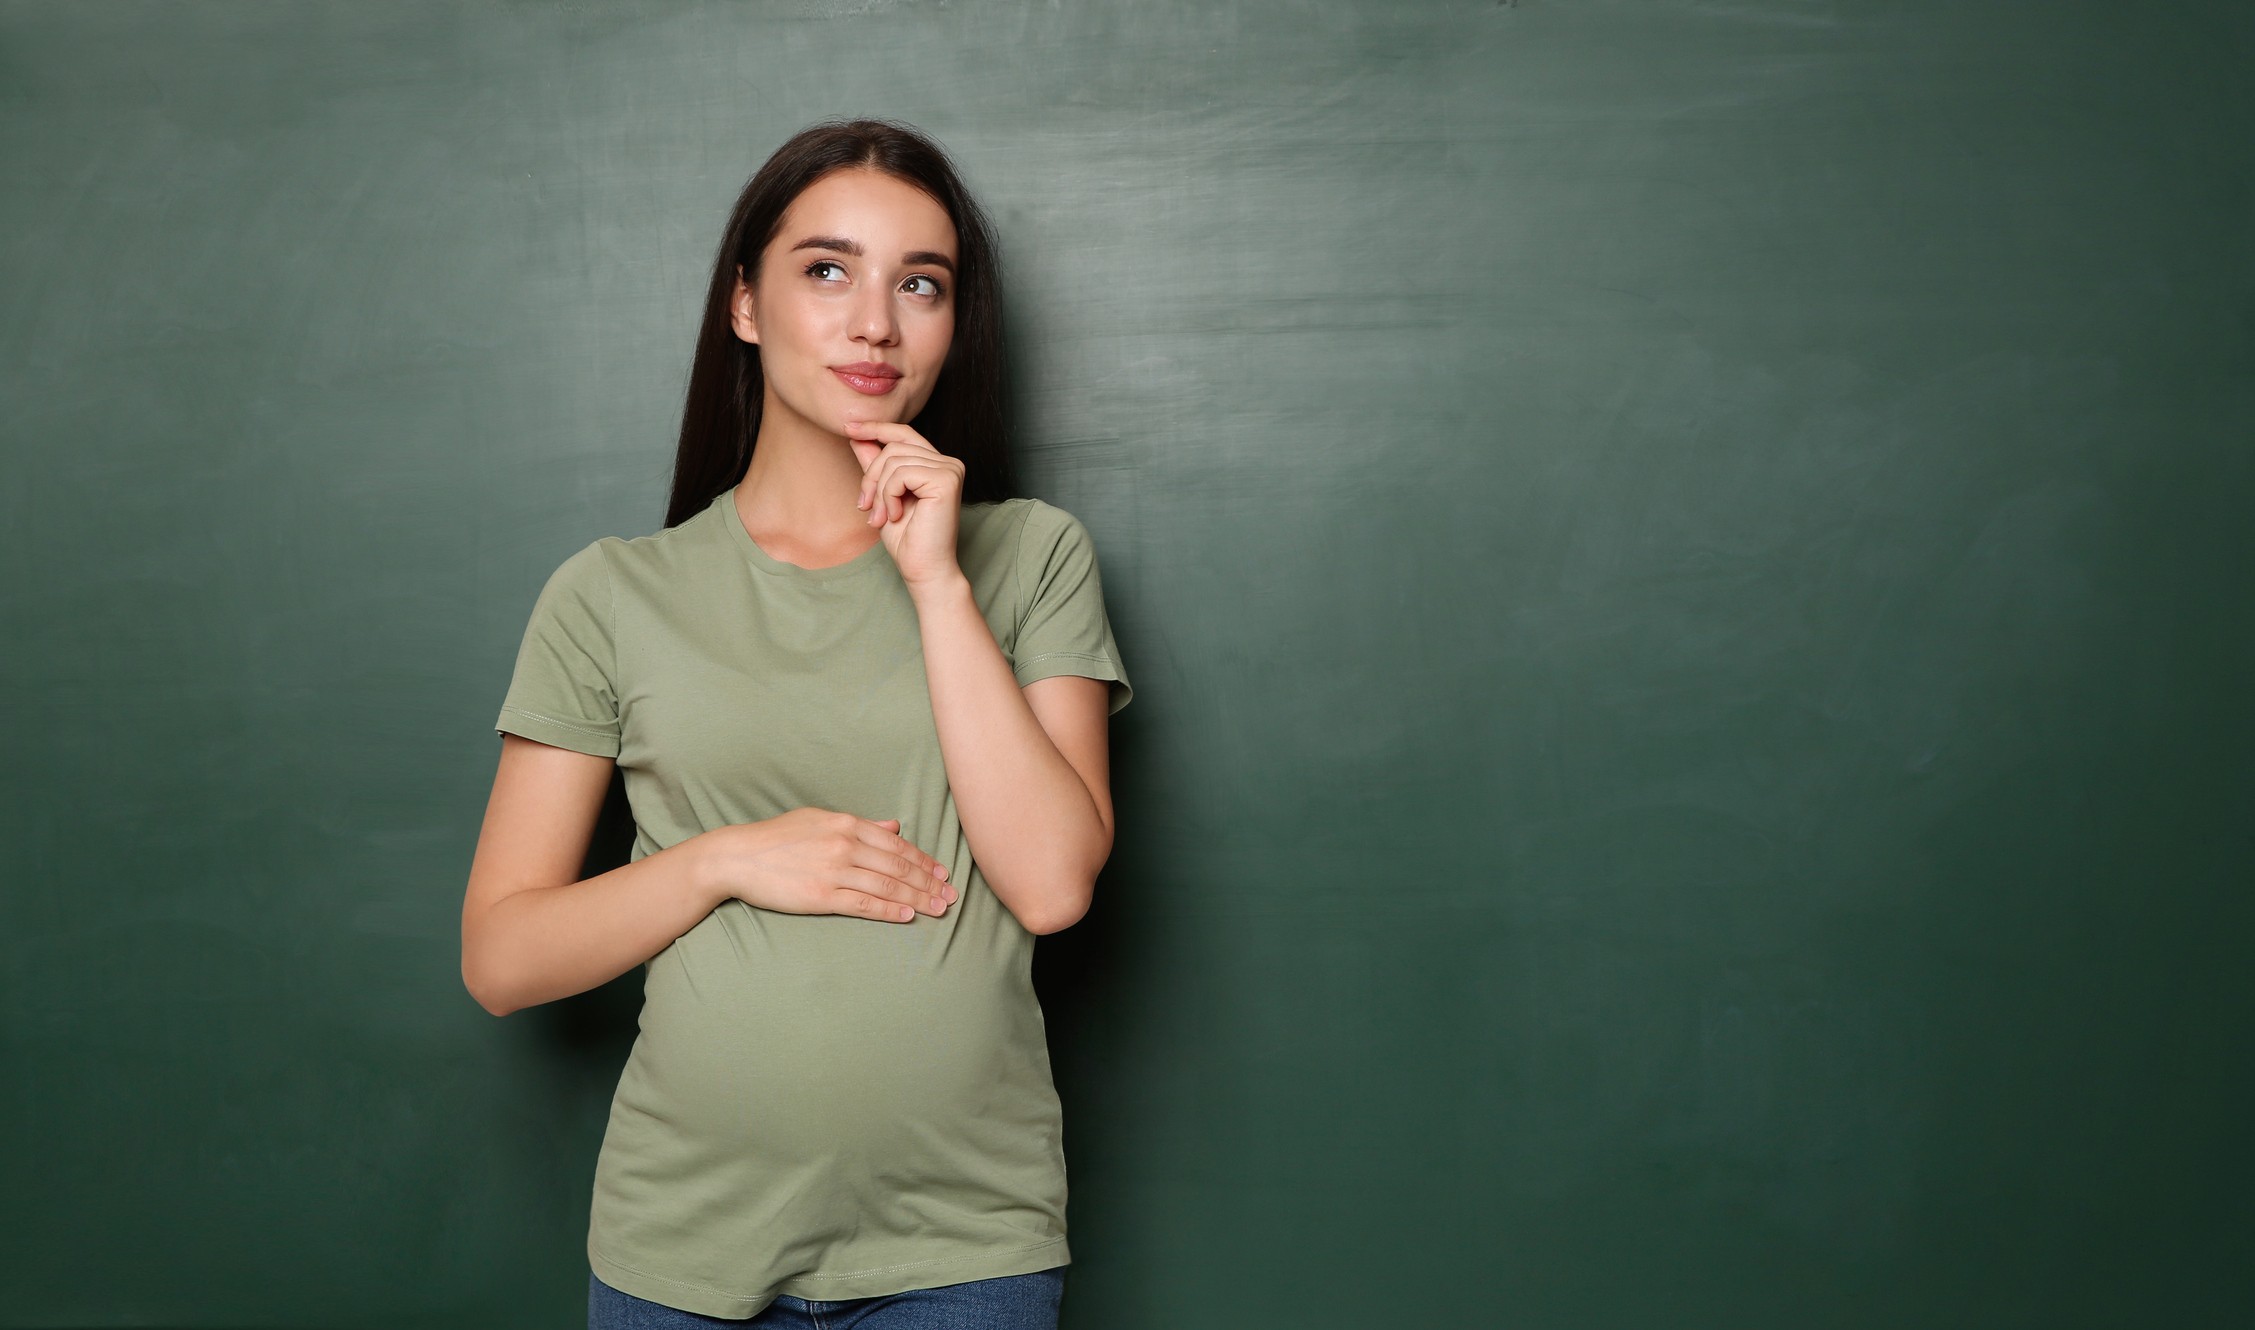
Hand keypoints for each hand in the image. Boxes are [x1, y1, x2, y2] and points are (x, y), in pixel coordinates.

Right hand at [701, 808, 956, 923]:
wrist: (737, 857)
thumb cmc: (776, 837)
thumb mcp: (819, 819)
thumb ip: (860, 824)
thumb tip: (894, 825)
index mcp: (846, 823)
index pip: (896, 844)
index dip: (923, 860)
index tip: (943, 872)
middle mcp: (844, 844)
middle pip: (898, 865)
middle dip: (929, 882)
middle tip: (951, 895)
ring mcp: (834, 871)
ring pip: (887, 886)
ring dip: (918, 898)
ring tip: (939, 908)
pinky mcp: (821, 896)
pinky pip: (864, 904)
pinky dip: (889, 910)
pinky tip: (908, 916)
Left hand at [845, 418, 964, 590]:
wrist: (923, 568)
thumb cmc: (907, 539)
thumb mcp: (883, 496)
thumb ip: (875, 466)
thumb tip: (857, 436)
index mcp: (936, 464)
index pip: (903, 433)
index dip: (875, 428)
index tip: (847, 426)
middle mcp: (948, 463)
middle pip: (893, 447)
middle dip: (871, 476)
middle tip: (864, 506)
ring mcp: (950, 469)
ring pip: (893, 460)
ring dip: (878, 492)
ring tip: (880, 517)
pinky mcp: (946, 480)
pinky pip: (900, 474)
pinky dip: (888, 496)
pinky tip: (895, 516)